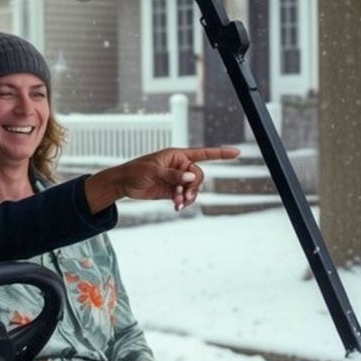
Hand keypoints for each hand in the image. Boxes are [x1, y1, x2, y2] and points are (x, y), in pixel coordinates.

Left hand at [86, 146, 239, 212]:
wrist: (123, 184)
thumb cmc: (135, 171)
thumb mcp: (152, 171)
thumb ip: (172, 175)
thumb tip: (190, 178)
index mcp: (177, 156)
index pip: (203, 153)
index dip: (220, 153)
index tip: (236, 153)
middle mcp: (180, 166)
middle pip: (199, 177)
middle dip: (193, 187)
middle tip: (183, 196)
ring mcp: (177, 179)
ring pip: (193, 189)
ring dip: (188, 197)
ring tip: (177, 204)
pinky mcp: (173, 190)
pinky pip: (186, 197)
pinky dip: (183, 202)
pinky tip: (176, 207)